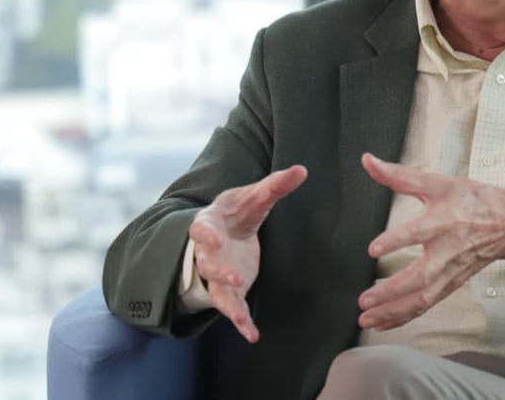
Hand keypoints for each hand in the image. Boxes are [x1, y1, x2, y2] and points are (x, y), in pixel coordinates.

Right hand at [188, 165, 306, 342]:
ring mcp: (217, 274)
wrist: (222, 229)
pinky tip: (252, 335)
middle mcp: (207, 252)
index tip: (213, 238)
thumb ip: (275, 185)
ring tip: (241, 318)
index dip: (206, 234)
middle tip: (234, 276)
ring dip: (229, 304)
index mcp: (208, 224)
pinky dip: (241, 322)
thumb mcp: (253, 196)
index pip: (202, 228)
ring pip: (218, 291)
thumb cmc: (236, 210)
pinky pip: (233, 308)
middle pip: (208, 264)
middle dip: (219, 271)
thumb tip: (302, 170)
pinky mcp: (230, 289)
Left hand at [356, 153, 504, 331]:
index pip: (418, 232)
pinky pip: (427, 304)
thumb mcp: (438, 182)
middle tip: (365, 299)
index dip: (396, 241)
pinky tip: (383, 322)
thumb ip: (399, 175)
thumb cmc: (474, 200)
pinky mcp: (452, 284)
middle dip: (391, 291)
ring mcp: (451, 271)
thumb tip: (369, 161)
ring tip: (367, 318)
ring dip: (394, 311)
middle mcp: (448, 251)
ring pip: (423, 298)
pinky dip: (405, 316)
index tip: (373, 249)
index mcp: (444, 221)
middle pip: (420, 277)